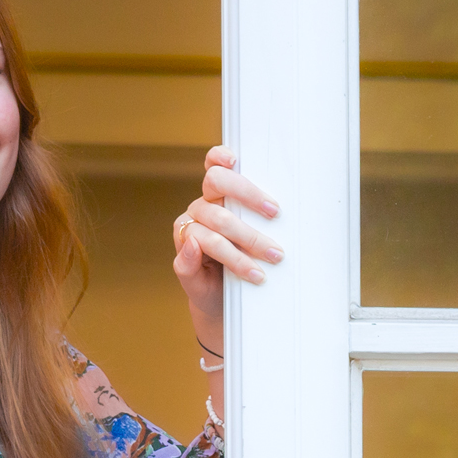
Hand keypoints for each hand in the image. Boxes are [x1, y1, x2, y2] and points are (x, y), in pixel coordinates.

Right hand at [171, 146, 282, 350]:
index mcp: (216, 198)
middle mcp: (201, 209)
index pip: (214, 168)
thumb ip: (249, 229)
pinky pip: (190, 253)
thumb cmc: (241, 267)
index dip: (219, 157)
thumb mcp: (252, 247)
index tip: (234, 159)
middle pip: (217, 184)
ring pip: (215, 222)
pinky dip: (205, 255)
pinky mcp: (182, 259)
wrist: (223, 300)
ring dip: (246, 241)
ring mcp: (190, 232)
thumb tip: (235, 216)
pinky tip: (230, 265)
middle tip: (275, 214)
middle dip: (249, 196)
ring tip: (272, 257)